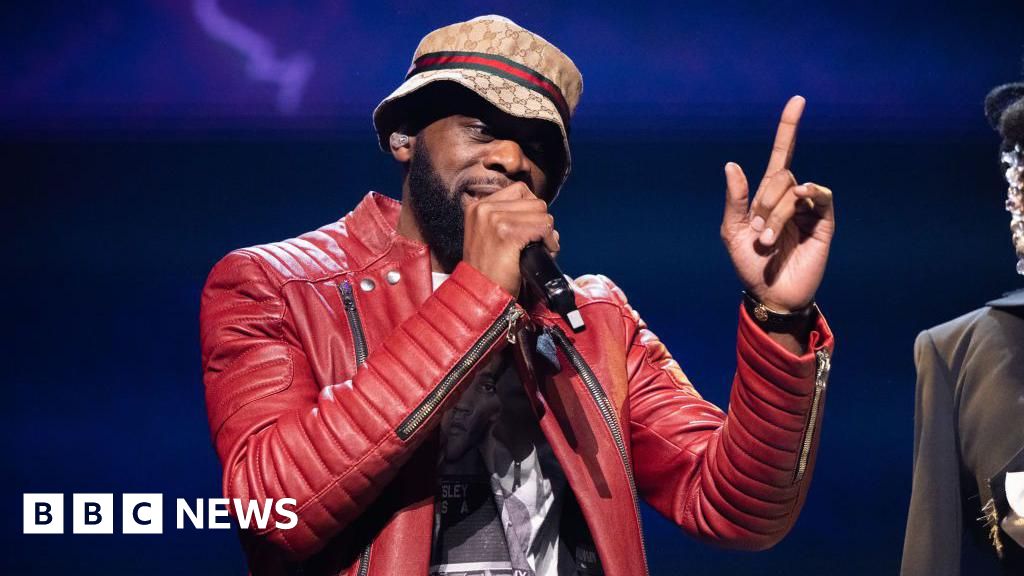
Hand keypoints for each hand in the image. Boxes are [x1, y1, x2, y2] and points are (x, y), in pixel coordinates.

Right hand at [463, 182, 559, 296]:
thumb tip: (542, 213)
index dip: (531, 210)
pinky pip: (543, 226)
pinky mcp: (507, 232)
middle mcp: (483, 208)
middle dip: (541, 221)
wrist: (480, 295)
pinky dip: (549, 240)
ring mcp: (494, 218)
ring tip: (539, 248)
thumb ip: (508, 218)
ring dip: (546, 232)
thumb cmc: (489, 271)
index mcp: (477, 206)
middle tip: (537, 242)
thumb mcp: (489, 236)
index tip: (529, 230)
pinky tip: (544, 252)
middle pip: (533, 200)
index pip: (519, 190)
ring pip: (541, 212)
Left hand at [720, 96, 834, 311]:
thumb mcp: (731, 232)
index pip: (780, 154)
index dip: (788, 127)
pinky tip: (801, 199)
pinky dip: (810, 194)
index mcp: (766, 195)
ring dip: (776, 214)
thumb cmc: (749, 265)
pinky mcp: (824, 222)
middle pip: (780, 176)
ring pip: (794, 188)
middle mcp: (789, 197)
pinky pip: (820, 196)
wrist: (770, 294)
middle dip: (763, 203)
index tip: (798, 99)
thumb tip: (732, 164)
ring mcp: (808, 209)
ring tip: (767, 241)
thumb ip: (734, 199)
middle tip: (756, 233)